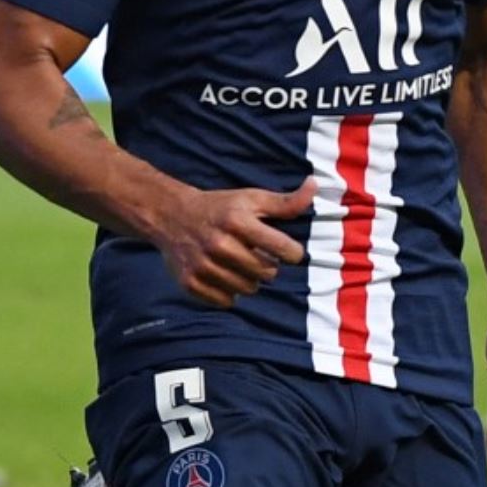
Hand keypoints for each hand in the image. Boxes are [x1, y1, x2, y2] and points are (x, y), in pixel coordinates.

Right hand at [151, 180, 314, 307]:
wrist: (172, 216)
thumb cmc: (221, 207)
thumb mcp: (253, 199)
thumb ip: (286, 202)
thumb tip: (314, 185)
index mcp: (239, 222)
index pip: (284, 250)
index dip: (292, 253)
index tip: (287, 250)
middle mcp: (220, 245)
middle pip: (267, 273)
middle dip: (269, 266)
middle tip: (258, 255)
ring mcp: (203, 266)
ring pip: (248, 289)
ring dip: (250, 280)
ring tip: (241, 264)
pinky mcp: (190, 282)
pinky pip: (226, 302)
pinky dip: (230, 292)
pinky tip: (225, 275)